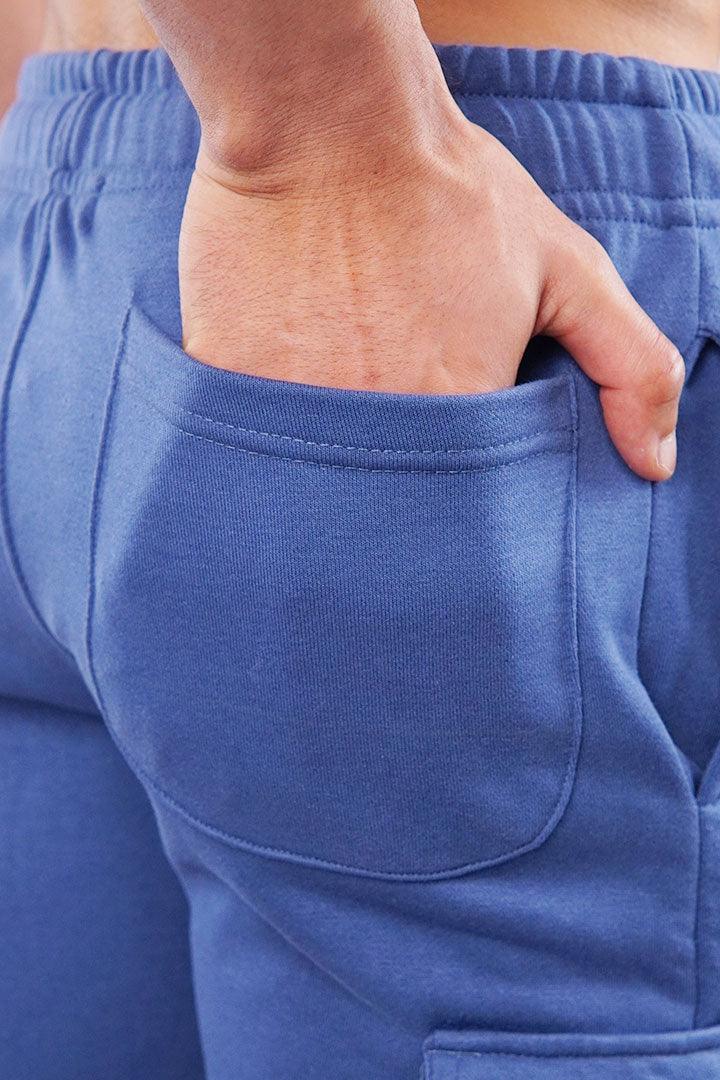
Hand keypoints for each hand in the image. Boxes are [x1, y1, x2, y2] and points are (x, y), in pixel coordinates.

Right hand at [178, 11, 682, 481]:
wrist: (325, 122)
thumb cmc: (448, 191)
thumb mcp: (567, 267)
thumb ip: (631, 366)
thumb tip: (655, 461)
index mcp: (457, 416)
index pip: (460, 504)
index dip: (455, 479)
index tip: (442, 438)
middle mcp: (373, 429)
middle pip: (382, 501)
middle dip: (388, 476)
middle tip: (381, 400)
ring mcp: (291, 408)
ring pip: (310, 476)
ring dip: (324, 456)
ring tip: (333, 383)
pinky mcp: (227, 380)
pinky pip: (246, 436)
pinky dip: (263, 425)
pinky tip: (280, 371)